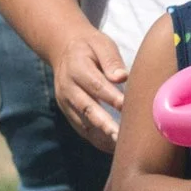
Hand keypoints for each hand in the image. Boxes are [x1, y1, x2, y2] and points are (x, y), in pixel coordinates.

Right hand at [51, 26, 128, 149]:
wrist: (63, 49)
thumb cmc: (89, 47)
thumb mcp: (100, 43)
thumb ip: (111, 59)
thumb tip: (121, 77)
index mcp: (76, 67)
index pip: (96, 85)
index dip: (111, 98)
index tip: (127, 107)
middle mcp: (67, 87)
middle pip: (87, 107)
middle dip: (104, 123)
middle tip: (120, 136)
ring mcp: (65, 101)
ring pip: (82, 122)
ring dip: (100, 135)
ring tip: (118, 146)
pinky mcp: (67, 111)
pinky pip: (80, 128)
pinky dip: (95, 139)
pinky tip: (110, 146)